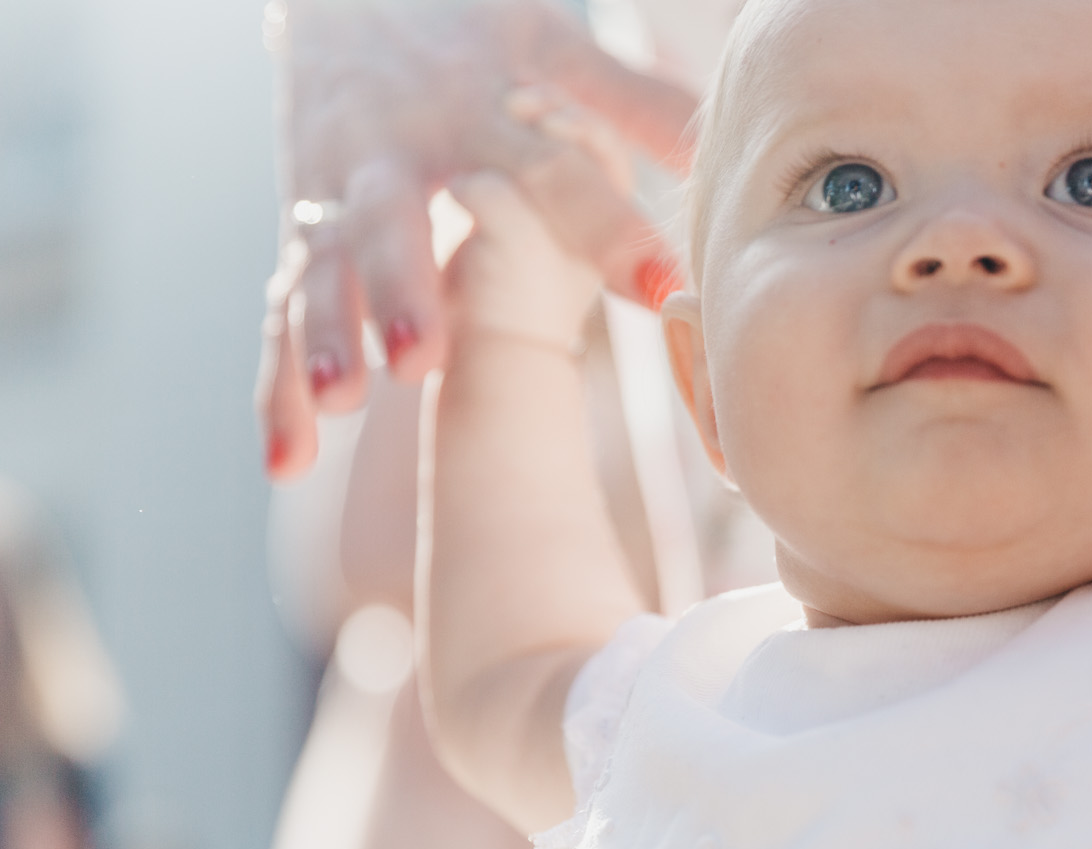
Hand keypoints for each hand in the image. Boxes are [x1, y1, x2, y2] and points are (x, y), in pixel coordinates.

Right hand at [259, 0, 696, 479]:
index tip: (660, 289)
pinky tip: (290, 462)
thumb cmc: (467, 28)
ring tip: (347, 399)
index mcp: (473, 108)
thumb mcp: (551, 43)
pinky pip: (281, 311)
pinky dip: (279, 387)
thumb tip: (713, 147)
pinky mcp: (300, 231)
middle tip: (422, 359)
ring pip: (322, 268)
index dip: (604, 226)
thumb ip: (630, 98)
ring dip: (328, 334)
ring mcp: (337, 194)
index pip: (548, 170)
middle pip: (394, 220)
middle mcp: (394, 153)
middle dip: (402, 287)